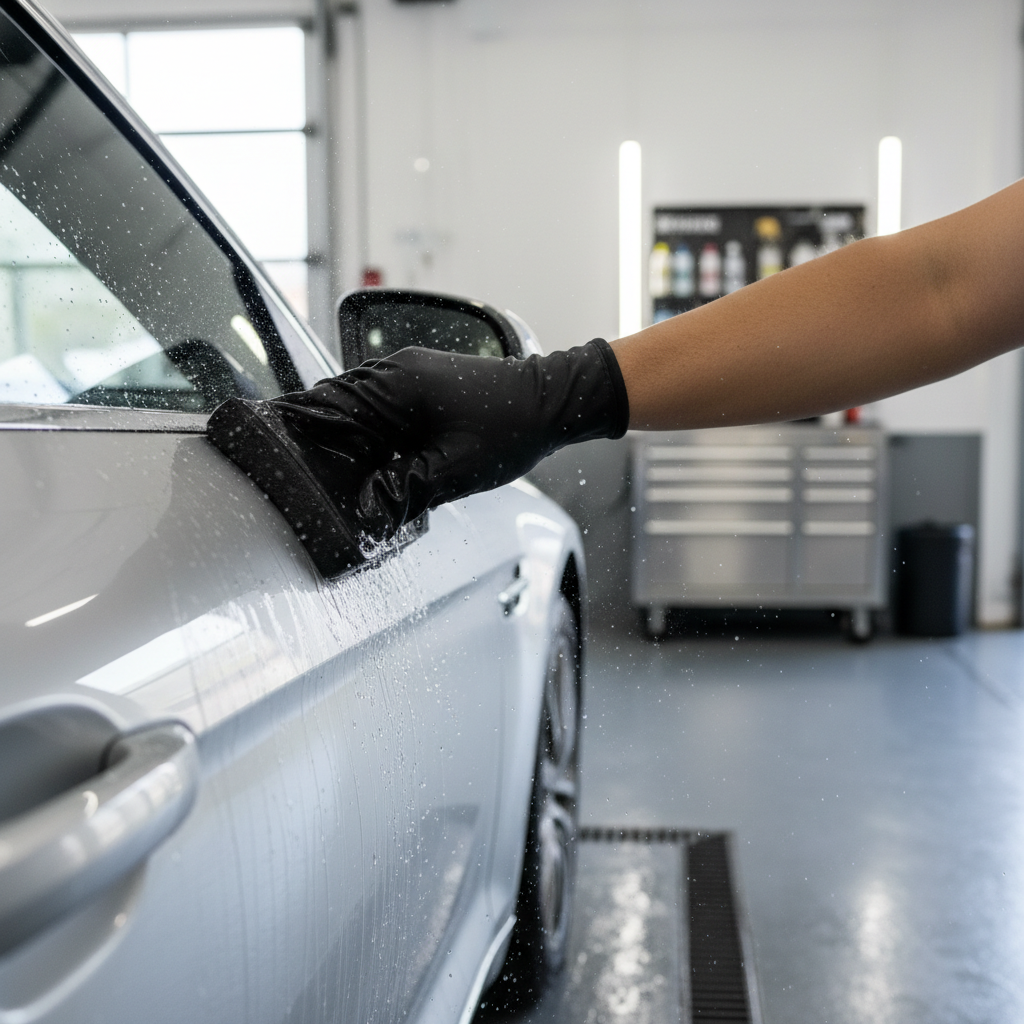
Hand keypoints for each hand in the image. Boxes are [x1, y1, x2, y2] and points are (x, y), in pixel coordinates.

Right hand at [273, 339, 628, 538]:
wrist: (554, 400)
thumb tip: (368, 509)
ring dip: (339, 430)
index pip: (329, 403)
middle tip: (286, 462)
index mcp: (399, 384)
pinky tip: (363, 454)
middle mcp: (398, 371)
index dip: (294, 422)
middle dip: (312, 431)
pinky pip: (379, 404)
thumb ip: (406, 489)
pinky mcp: (423, 384)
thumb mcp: (456, 470)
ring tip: (318, 463)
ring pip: (356, 402)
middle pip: (335, 401)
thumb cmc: (512, 428)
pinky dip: (365, 427)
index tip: (263, 436)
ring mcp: (411, 374)